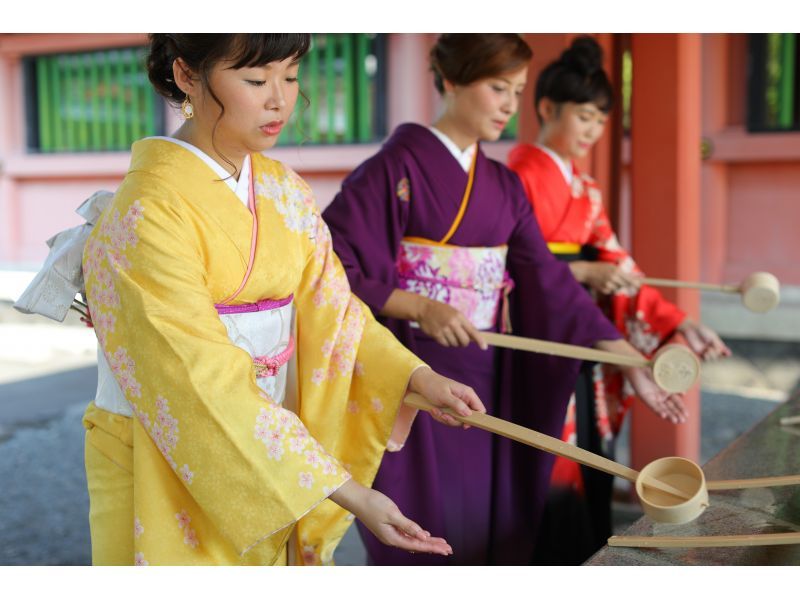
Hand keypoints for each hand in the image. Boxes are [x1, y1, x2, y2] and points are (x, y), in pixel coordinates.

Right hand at [330, 480, 452, 555]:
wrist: (356, 498)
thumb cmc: (373, 504)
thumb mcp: (392, 514)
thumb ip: (408, 526)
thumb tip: (423, 537)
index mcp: (392, 538)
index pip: (417, 545)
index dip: (433, 547)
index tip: (445, 549)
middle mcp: (392, 539)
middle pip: (416, 545)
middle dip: (433, 547)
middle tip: (449, 549)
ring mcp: (389, 534)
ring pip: (412, 540)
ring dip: (427, 542)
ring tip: (440, 544)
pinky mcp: (388, 527)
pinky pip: (406, 535)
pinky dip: (417, 536)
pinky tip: (424, 536)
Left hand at [408, 366, 485, 427]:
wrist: (422, 383)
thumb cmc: (433, 386)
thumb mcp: (444, 395)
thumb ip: (457, 404)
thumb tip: (469, 414)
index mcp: (467, 394)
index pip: (480, 409)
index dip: (475, 419)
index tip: (464, 424)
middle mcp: (464, 400)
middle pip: (467, 419)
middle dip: (453, 419)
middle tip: (443, 415)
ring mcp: (457, 406)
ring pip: (456, 420)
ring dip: (444, 418)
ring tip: (435, 410)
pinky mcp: (449, 409)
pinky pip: (448, 419)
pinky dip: (440, 417)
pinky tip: (433, 410)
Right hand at [417, 298, 487, 349]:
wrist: (424, 309)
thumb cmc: (441, 311)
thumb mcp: (454, 312)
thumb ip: (463, 323)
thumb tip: (473, 337)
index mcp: (459, 316)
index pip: (472, 330)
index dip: (479, 340)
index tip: (484, 347)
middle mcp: (453, 323)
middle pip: (464, 341)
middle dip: (464, 343)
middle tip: (460, 340)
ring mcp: (444, 329)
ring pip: (455, 344)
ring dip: (453, 342)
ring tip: (448, 334)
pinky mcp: (436, 335)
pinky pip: (446, 344)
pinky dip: (446, 343)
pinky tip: (442, 335)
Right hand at [573, 261, 641, 294]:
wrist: (586, 271)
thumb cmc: (599, 267)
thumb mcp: (610, 265)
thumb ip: (620, 269)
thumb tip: (632, 275)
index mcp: (616, 270)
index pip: (629, 278)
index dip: (635, 282)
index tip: (640, 284)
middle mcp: (613, 278)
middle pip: (625, 285)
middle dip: (626, 284)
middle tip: (624, 282)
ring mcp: (609, 285)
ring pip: (618, 288)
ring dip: (616, 285)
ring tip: (609, 280)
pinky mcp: (604, 290)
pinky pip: (611, 291)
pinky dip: (610, 288)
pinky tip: (604, 283)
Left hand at [625, 366, 688, 423]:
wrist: (639, 366)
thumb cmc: (653, 371)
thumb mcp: (667, 379)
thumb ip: (675, 386)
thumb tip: (684, 393)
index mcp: (667, 393)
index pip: (676, 402)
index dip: (681, 409)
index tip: (687, 415)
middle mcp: (660, 397)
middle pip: (670, 408)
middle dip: (676, 414)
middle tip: (683, 421)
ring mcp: (653, 398)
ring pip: (662, 409)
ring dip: (669, 415)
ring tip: (675, 421)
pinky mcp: (645, 397)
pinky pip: (652, 405)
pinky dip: (658, 410)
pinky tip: (663, 415)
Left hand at [676, 318, 730, 360]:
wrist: (692, 329)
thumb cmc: (703, 331)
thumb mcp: (713, 337)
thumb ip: (719, 345)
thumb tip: (728, 353)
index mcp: (716, 344)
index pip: (722, 351)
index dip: (725, 354)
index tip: (727, 353)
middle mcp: (711, 349)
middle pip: (718, 356)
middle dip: (717, 353)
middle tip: (714, 348)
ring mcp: (705, 351)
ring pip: (712, 359)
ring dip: (712, 355)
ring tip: (709, 349)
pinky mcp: (698, 353)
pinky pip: (704, 359)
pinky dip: (707, 357)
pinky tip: (705, 353)